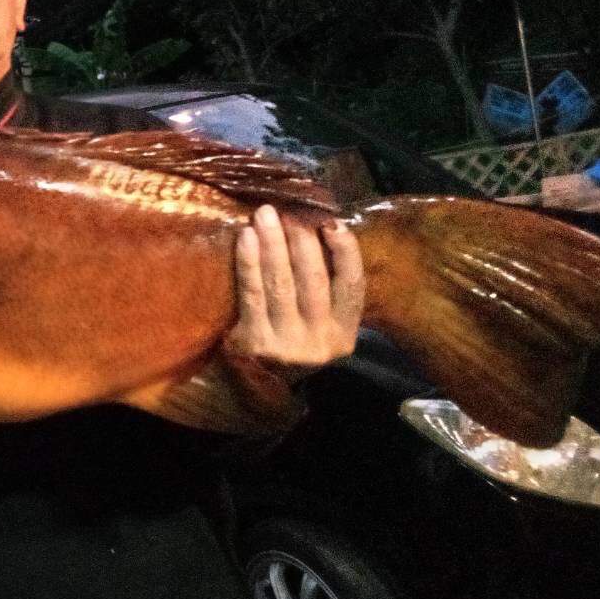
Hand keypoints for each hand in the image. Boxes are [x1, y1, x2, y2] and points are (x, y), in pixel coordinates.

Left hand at [226, 203, 364, 375]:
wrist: (260, 388)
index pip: (353, 286)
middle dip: (301, 240)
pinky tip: (246, 238)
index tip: (332, 223)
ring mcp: (286, 343)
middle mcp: (319, 340)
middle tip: (289, 210)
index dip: (346, 252)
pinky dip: (249, 262)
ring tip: (265, 215)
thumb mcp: (322, 326)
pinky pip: (252, 293)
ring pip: (282, 283)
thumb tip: (321, 229)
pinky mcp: (255, 342)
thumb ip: (329, 289)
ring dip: (273, 244)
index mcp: (343, 332)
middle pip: (314, 280)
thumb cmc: (293, 341)